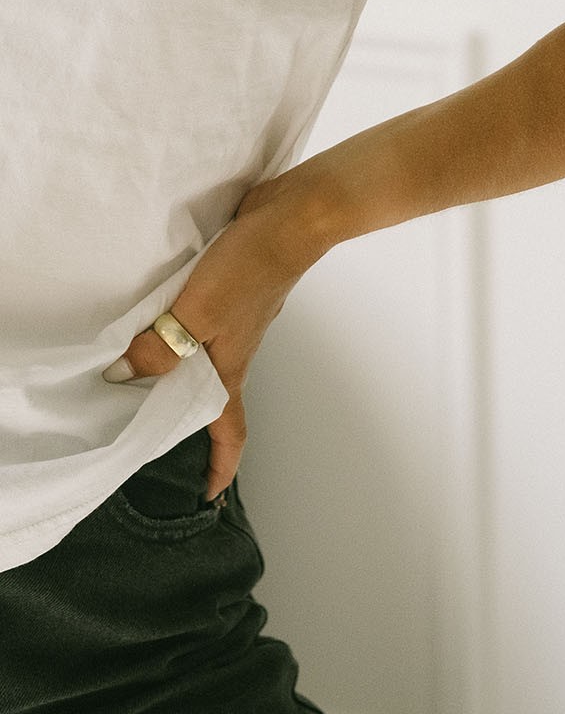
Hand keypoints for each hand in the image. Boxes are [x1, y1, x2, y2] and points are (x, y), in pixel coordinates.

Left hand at [103, 183, 317, 500]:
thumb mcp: (197, 314)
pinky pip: (202, 321)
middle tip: (155, 436)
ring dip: (180, 371)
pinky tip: (160, 314)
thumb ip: (158, 348)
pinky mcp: (234, 289)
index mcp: (232, 366)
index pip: (229, 430)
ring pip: (204, 357)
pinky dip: (182, 330)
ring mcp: (237, 318)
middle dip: (190, 422)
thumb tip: (122, 377)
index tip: (208, 496)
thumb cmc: (253, 268)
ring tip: (145, 375)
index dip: (220, 468)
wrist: (292, 217)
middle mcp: (236, 348)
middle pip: (212, 397)